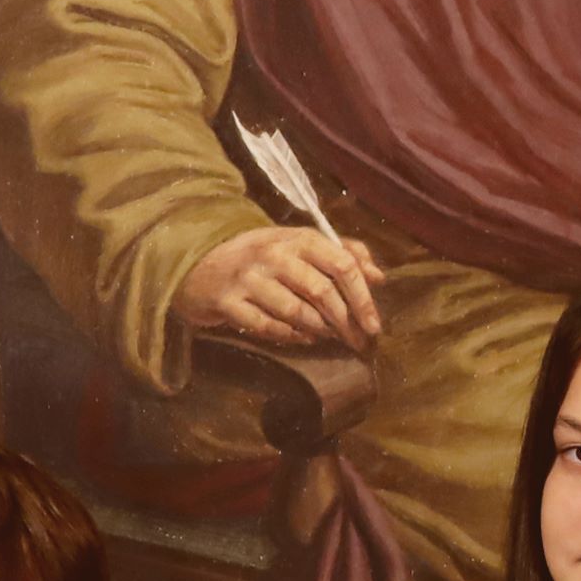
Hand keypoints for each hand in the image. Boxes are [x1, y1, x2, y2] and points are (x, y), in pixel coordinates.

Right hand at [177, 226, 383, 350]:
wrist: (201, 263)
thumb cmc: (262, 256)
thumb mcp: (300, 245)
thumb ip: (342, 254)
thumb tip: (379, 276)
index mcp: (297, 238)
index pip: (342, 263)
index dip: (363, 297)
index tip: (374, 324)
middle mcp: (273, 254)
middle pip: (321, 291)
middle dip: (345, 322)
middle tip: (358, 342)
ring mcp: (248, 278)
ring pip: (295, 312)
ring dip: (319, 330)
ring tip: (329, 336)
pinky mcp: (227, 302)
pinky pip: (267, 327)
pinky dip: (290, 336)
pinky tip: (302, 338)